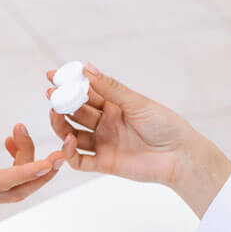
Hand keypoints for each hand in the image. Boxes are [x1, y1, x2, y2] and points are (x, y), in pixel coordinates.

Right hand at [0, 120, 71, 203]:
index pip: (3, 182)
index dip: (29, 173)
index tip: (51, 161)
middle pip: (17, 191)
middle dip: (42, 174)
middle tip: (61, 152)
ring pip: (15, 185)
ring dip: (27, 161)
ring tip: (19, 130)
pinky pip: (9, 179)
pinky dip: (18, 161)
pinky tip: (12, 140)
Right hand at [46, 64, 230, 216]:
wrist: (180, 156)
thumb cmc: (165, 125)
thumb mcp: (136, 103)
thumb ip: (110, 88)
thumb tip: (87, 68)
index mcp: (114, 105)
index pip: (86, 92)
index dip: (69, 84)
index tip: (52, 75)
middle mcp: (106, 123)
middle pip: (76, 112)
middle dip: (61, 103)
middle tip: (50, 95)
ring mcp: (103, 143)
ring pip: (73, 134)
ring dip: (61, 125)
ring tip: (55, 115)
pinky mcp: (103, 163)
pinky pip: (79, 159)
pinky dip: (69, 152)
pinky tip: (68, 141)